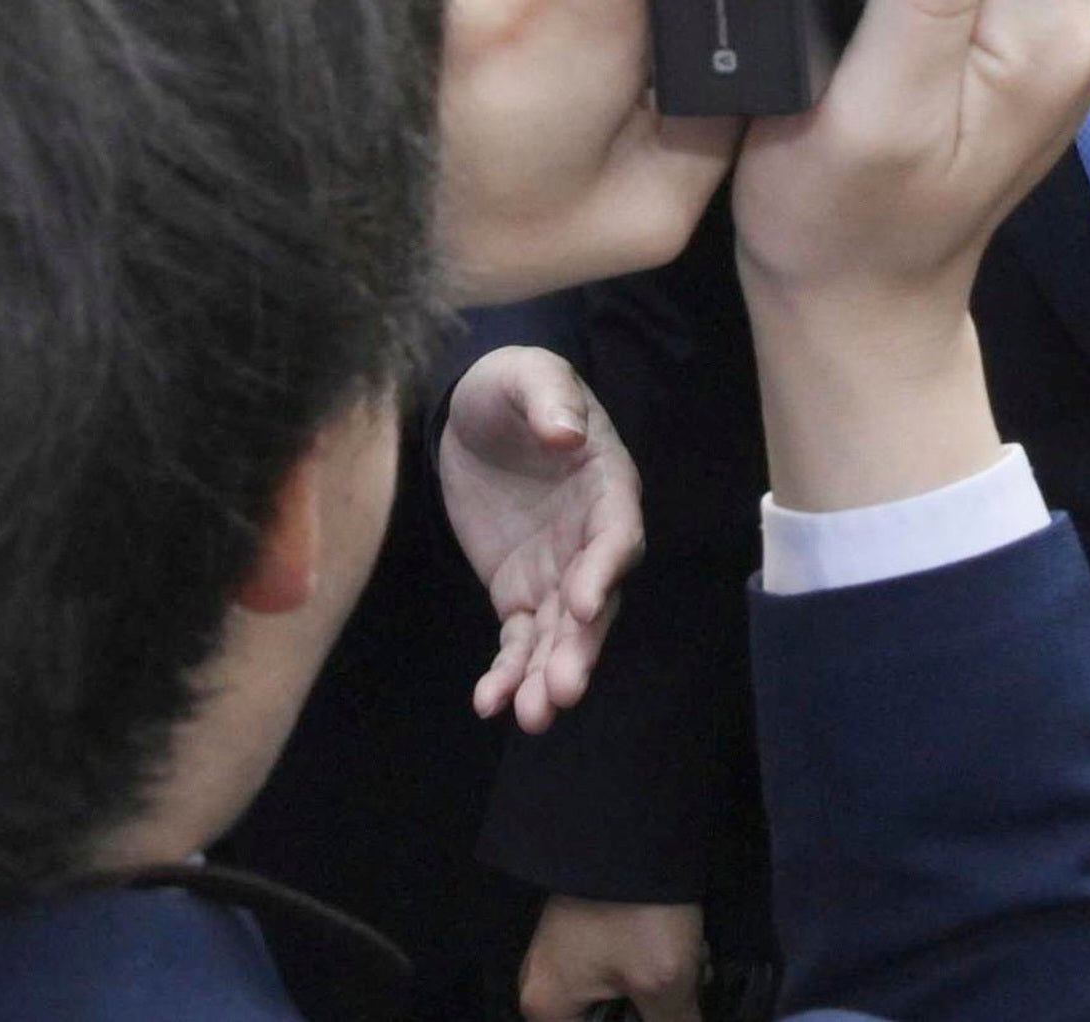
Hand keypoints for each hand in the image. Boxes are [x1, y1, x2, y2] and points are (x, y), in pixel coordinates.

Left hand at [436, 344, 643, 728]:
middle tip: (559, 690)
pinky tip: (489, 702)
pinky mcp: (519, 593)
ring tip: (529, 716)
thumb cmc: (511, 387)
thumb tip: (566, 431)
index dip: (603, 570)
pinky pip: (517, 641)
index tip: (579, 604)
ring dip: (545, 675)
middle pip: (595, 603)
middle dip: (579, 648)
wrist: (473, 417)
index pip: (616, 536)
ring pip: (559, 636)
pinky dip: (507, 673)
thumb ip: (548, 397)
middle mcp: (591, 540)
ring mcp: (556, 572)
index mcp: (607, 487)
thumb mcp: (525, 373)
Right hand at [518, 896, 704, 1021]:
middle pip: (609, 1020)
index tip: (667, 1014)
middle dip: (655, 1011)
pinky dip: (655, 962)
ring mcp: (565, 950)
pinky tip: (688, 948)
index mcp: (547, 1008)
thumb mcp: (663, 981)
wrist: (633, 824)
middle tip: (689, 990)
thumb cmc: (638, 914)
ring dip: (662, 988)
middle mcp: (544, 983)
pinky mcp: (588, 925)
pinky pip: (622, 964)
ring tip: (695, 966)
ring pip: (622, 994)